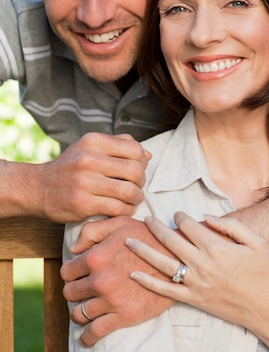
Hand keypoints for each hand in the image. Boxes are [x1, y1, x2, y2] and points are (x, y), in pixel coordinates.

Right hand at [35, 133, 149, 220]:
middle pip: (135, 171)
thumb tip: (148, 155)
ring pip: (129, 192)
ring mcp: (85, 182)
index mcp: (93, 141)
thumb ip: (119, 145)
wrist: (38, 187)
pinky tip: (122, 208)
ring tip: (132, 199)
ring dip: (137, 198)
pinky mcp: (82, 203)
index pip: (135, 149)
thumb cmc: (71, 167)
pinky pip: (117, 208)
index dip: (142, 162)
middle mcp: (89, 159)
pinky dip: (126, 210)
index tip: (138, 169)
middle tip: (137, 187)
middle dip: (142, 181)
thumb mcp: (90, 146)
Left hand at [60, 216, 174, 346]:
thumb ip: (92, 231)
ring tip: (85, 309)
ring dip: (79, 312)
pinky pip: (95, 333)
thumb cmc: (148, 237)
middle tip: (82, 290)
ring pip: (79, 314)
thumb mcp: (120, 223)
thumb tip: (73, 249)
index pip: (66, 272)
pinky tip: (86, 338)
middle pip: (70, 293)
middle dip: (75, 291)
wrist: (176, 259)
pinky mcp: (123, 316)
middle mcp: (99, 280)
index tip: (77, 275)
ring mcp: (110, 300)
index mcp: (96, 257)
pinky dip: (87, 338)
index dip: (71, 273)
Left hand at [126, 212, 268, 330]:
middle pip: (171, 240)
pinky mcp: (193, 299)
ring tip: (129, 240)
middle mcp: (201, 264)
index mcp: (216, 247)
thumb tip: (205, 217)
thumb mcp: (256, 241)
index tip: (177, 213)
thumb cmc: (264, 272)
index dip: (180, 216)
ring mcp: (195, 283)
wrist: (267, 308)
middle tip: (146, 218)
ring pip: (162, 263)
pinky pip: (165, 290)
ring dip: (144, 250)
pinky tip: (134, 274)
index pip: (189, 225)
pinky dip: (148, 283)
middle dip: (156, 227)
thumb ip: (231, 225)